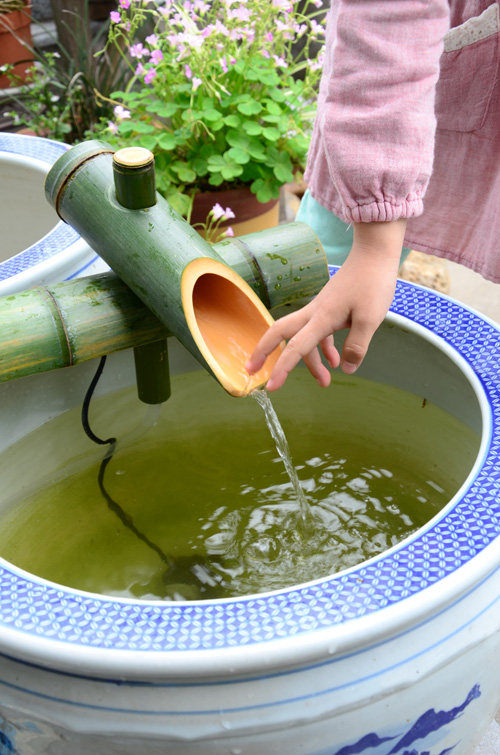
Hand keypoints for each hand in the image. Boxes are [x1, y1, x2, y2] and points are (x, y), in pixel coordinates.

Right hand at [246, 219, 406, 390]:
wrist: (375, 254)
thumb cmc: (373, 283)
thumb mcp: (371, 319)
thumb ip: (357, 346)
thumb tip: (345, 370)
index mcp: (322, 317)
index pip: (296, 347)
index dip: (282, 368)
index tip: (271, 387)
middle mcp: (314, 313)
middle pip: (280, 333)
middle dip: (264, 352)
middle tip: (252, 371)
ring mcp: (320, 309)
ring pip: (303, 337)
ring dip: (309, 361)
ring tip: (324, 382)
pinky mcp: (329, 308)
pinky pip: (318, 332)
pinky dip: (323, 348)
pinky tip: (334, 360)